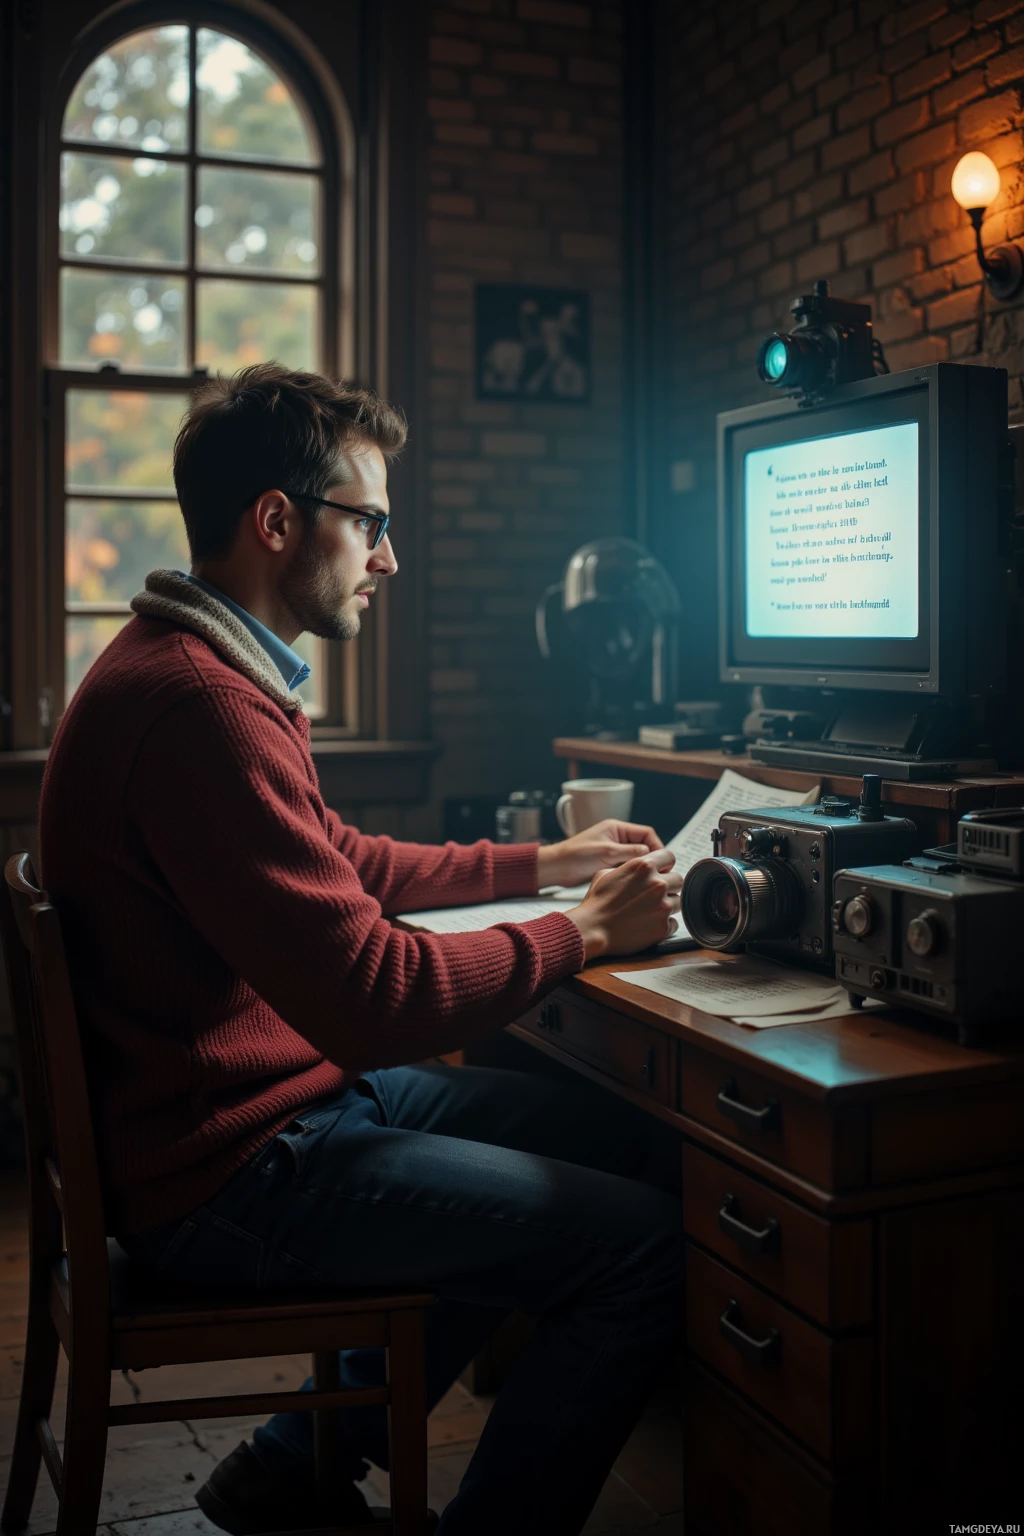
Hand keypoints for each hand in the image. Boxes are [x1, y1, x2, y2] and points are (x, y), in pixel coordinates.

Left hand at [536, 818, 663, 888]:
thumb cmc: (576, 856)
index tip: (662, 861)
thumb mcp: (606, 852)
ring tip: (648, 880)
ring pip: (637, 860)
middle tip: (658, 874)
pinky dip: (633, 875)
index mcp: (617, 828)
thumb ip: (630, 852)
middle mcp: (617, 838)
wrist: (556, 869)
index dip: (657, 846)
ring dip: (642, 869)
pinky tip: (635, 884)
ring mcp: (614, 852)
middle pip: (645, 847)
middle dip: (652, 859)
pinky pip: (628, 868)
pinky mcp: (610, 864)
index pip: (647, 833)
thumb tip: (651, 855)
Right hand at [564, 848, 682, 960]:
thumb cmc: (596, 903)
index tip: (661, 872)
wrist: (592, 929)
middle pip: (678, 880)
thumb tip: (636, 869)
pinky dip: (664, 925)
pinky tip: (649, 925)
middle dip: (668, 886)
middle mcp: (657, 884)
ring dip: (668, 905)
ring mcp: (663, 906)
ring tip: (649, 911)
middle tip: (653, 895)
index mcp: (644, 866)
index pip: (670, 856)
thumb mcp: (606, 873)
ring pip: (679, 902)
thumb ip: (628, 868)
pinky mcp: (664, 927)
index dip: (665, 865)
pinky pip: (674, 923)